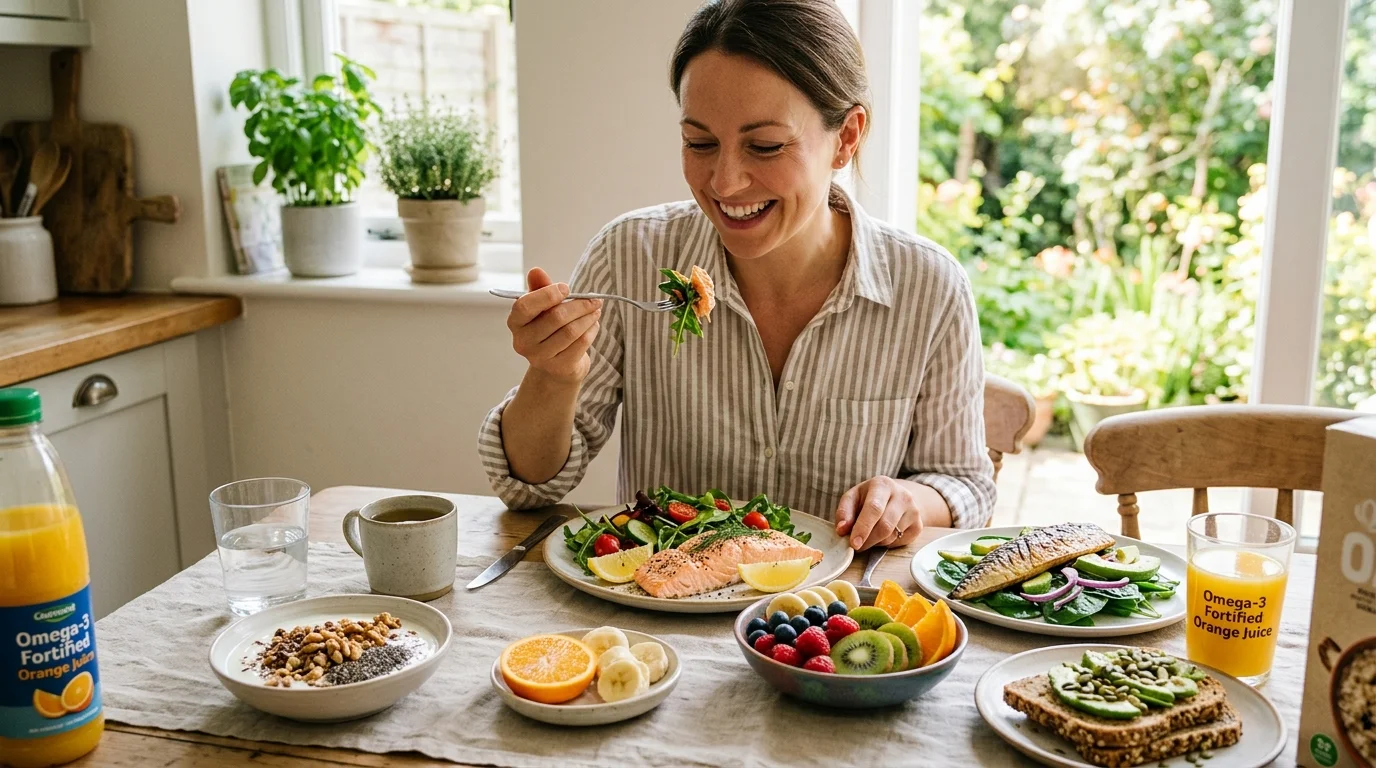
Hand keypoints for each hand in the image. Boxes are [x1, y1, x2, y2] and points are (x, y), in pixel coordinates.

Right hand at [507, 267, 602, 382]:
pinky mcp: (559, 367)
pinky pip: (581, 344)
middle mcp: (523, 342)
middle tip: (594, 299)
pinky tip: (594, 324)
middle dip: (579, 305)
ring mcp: (540, 358)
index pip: (525, 306)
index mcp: (515, 323)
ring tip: (596, 310)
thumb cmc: (549, 329)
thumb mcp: (542, 307)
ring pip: (571, 331)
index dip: (547, 295)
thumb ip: (540, 288)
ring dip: (588, 317)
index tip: (566, 288)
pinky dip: (592, 330)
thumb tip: (536, 271)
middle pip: (555, 318)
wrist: (557, 365)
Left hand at [834, 476, 922, 550]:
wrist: (897, 497)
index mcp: (882, 485)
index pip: (874, 508)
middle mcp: (902, 495)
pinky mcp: (918, 525)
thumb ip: (844, 512)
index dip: (863, 527)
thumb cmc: (870, 498)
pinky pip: (899, 542)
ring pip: (891, 537)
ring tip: (869, 535)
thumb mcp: (853, 498)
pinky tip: (883, 535)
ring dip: (875, 542)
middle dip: (867, 540)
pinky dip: (887, 544)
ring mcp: (914, 510)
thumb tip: (841, 530)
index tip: (854, 543)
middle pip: (884, 526)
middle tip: (856, 546)